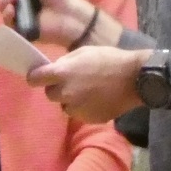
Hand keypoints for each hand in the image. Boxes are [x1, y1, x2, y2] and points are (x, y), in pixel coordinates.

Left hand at [27, 46, 147, 121]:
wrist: (136, 79)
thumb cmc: (110, 60)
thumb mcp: (84, 52)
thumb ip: (65, 62)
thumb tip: (55, 69)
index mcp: (62, 74)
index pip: (35, 79)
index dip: (35, 77)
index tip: (38, 76)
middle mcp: (66, 93)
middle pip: (50, 94)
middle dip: (57, 88)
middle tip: (73, 81)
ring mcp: (77, 108)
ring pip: (65, 105)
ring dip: (71, 99)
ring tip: (89, 90)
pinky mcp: (88, 118)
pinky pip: (79, 113)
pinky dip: (84, 108)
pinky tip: (98, 99)